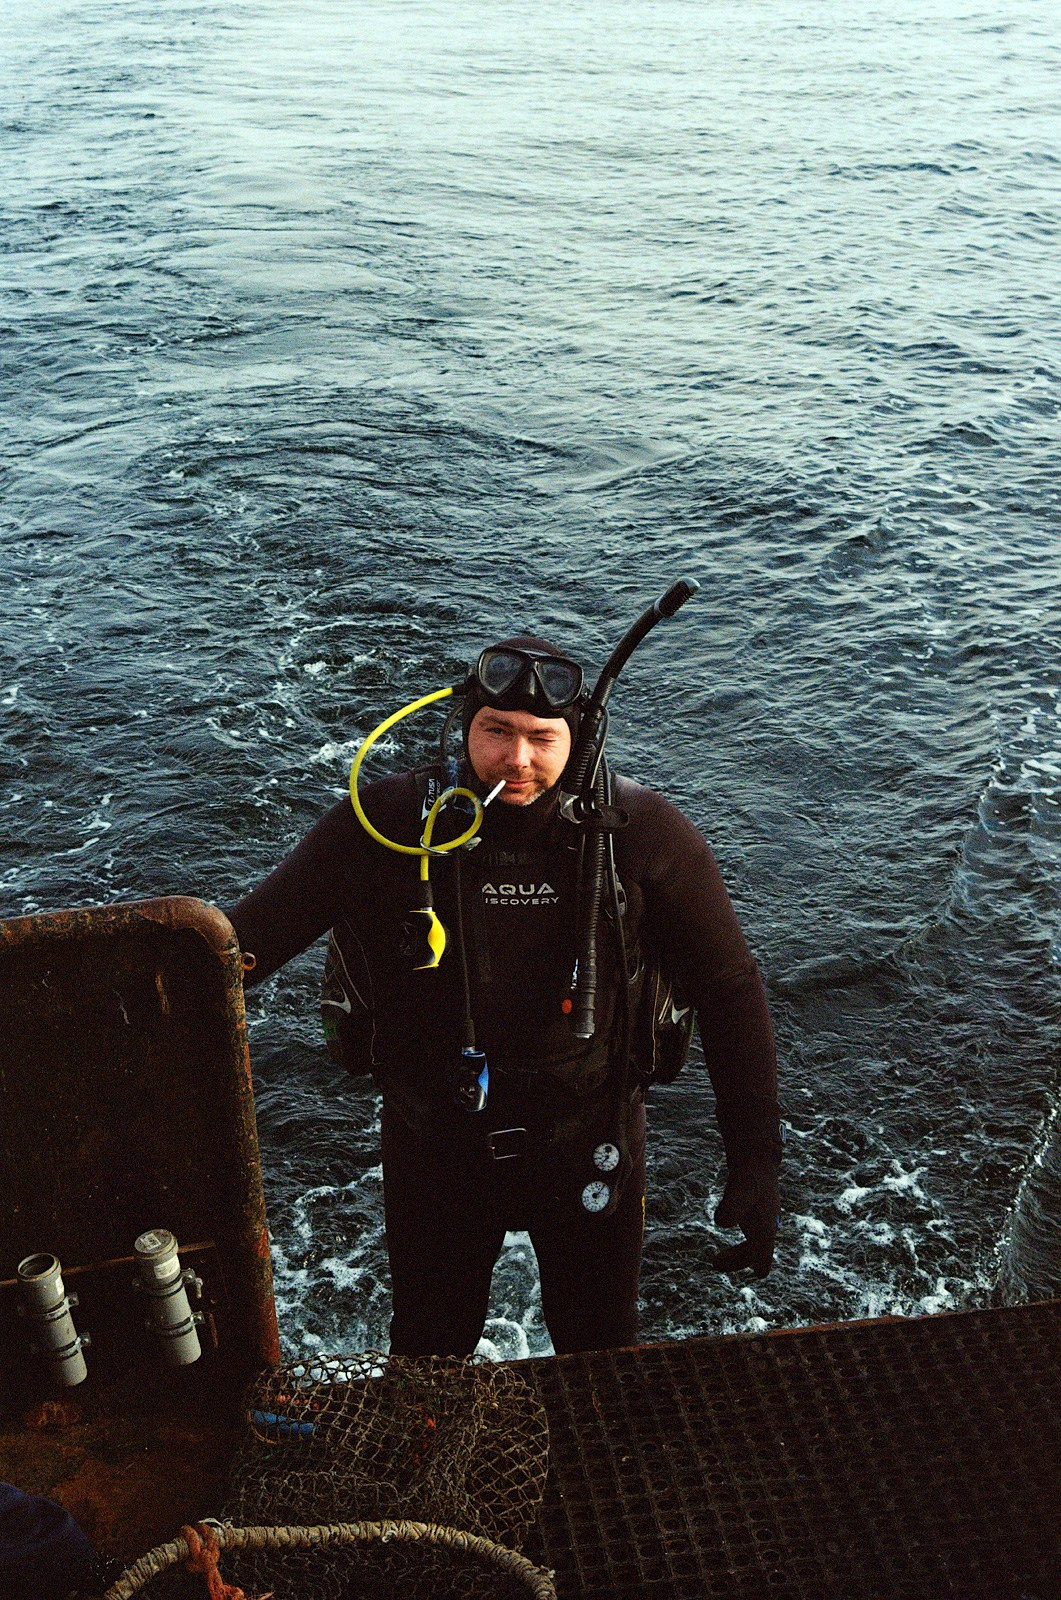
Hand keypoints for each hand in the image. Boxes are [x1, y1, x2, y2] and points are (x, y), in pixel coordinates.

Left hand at [710, 1161, 778, 1277]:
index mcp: (766, 1224)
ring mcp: (763, 1220)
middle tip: (716, 1263)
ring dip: (737, 1254)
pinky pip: (751, 1237)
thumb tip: (721, 1222)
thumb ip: (732, 1206)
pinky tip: (727, 1238)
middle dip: (738, 1260)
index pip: (765, 1249)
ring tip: (716, 1261)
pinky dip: (740, 1244)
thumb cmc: (749, 1176)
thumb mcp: (739, 1190)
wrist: (757, 1158)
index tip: (760, 1274)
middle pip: (756, 1250)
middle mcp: (768, 1225)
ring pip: (754, 1244)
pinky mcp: (757, 1215)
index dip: (761, 1261)